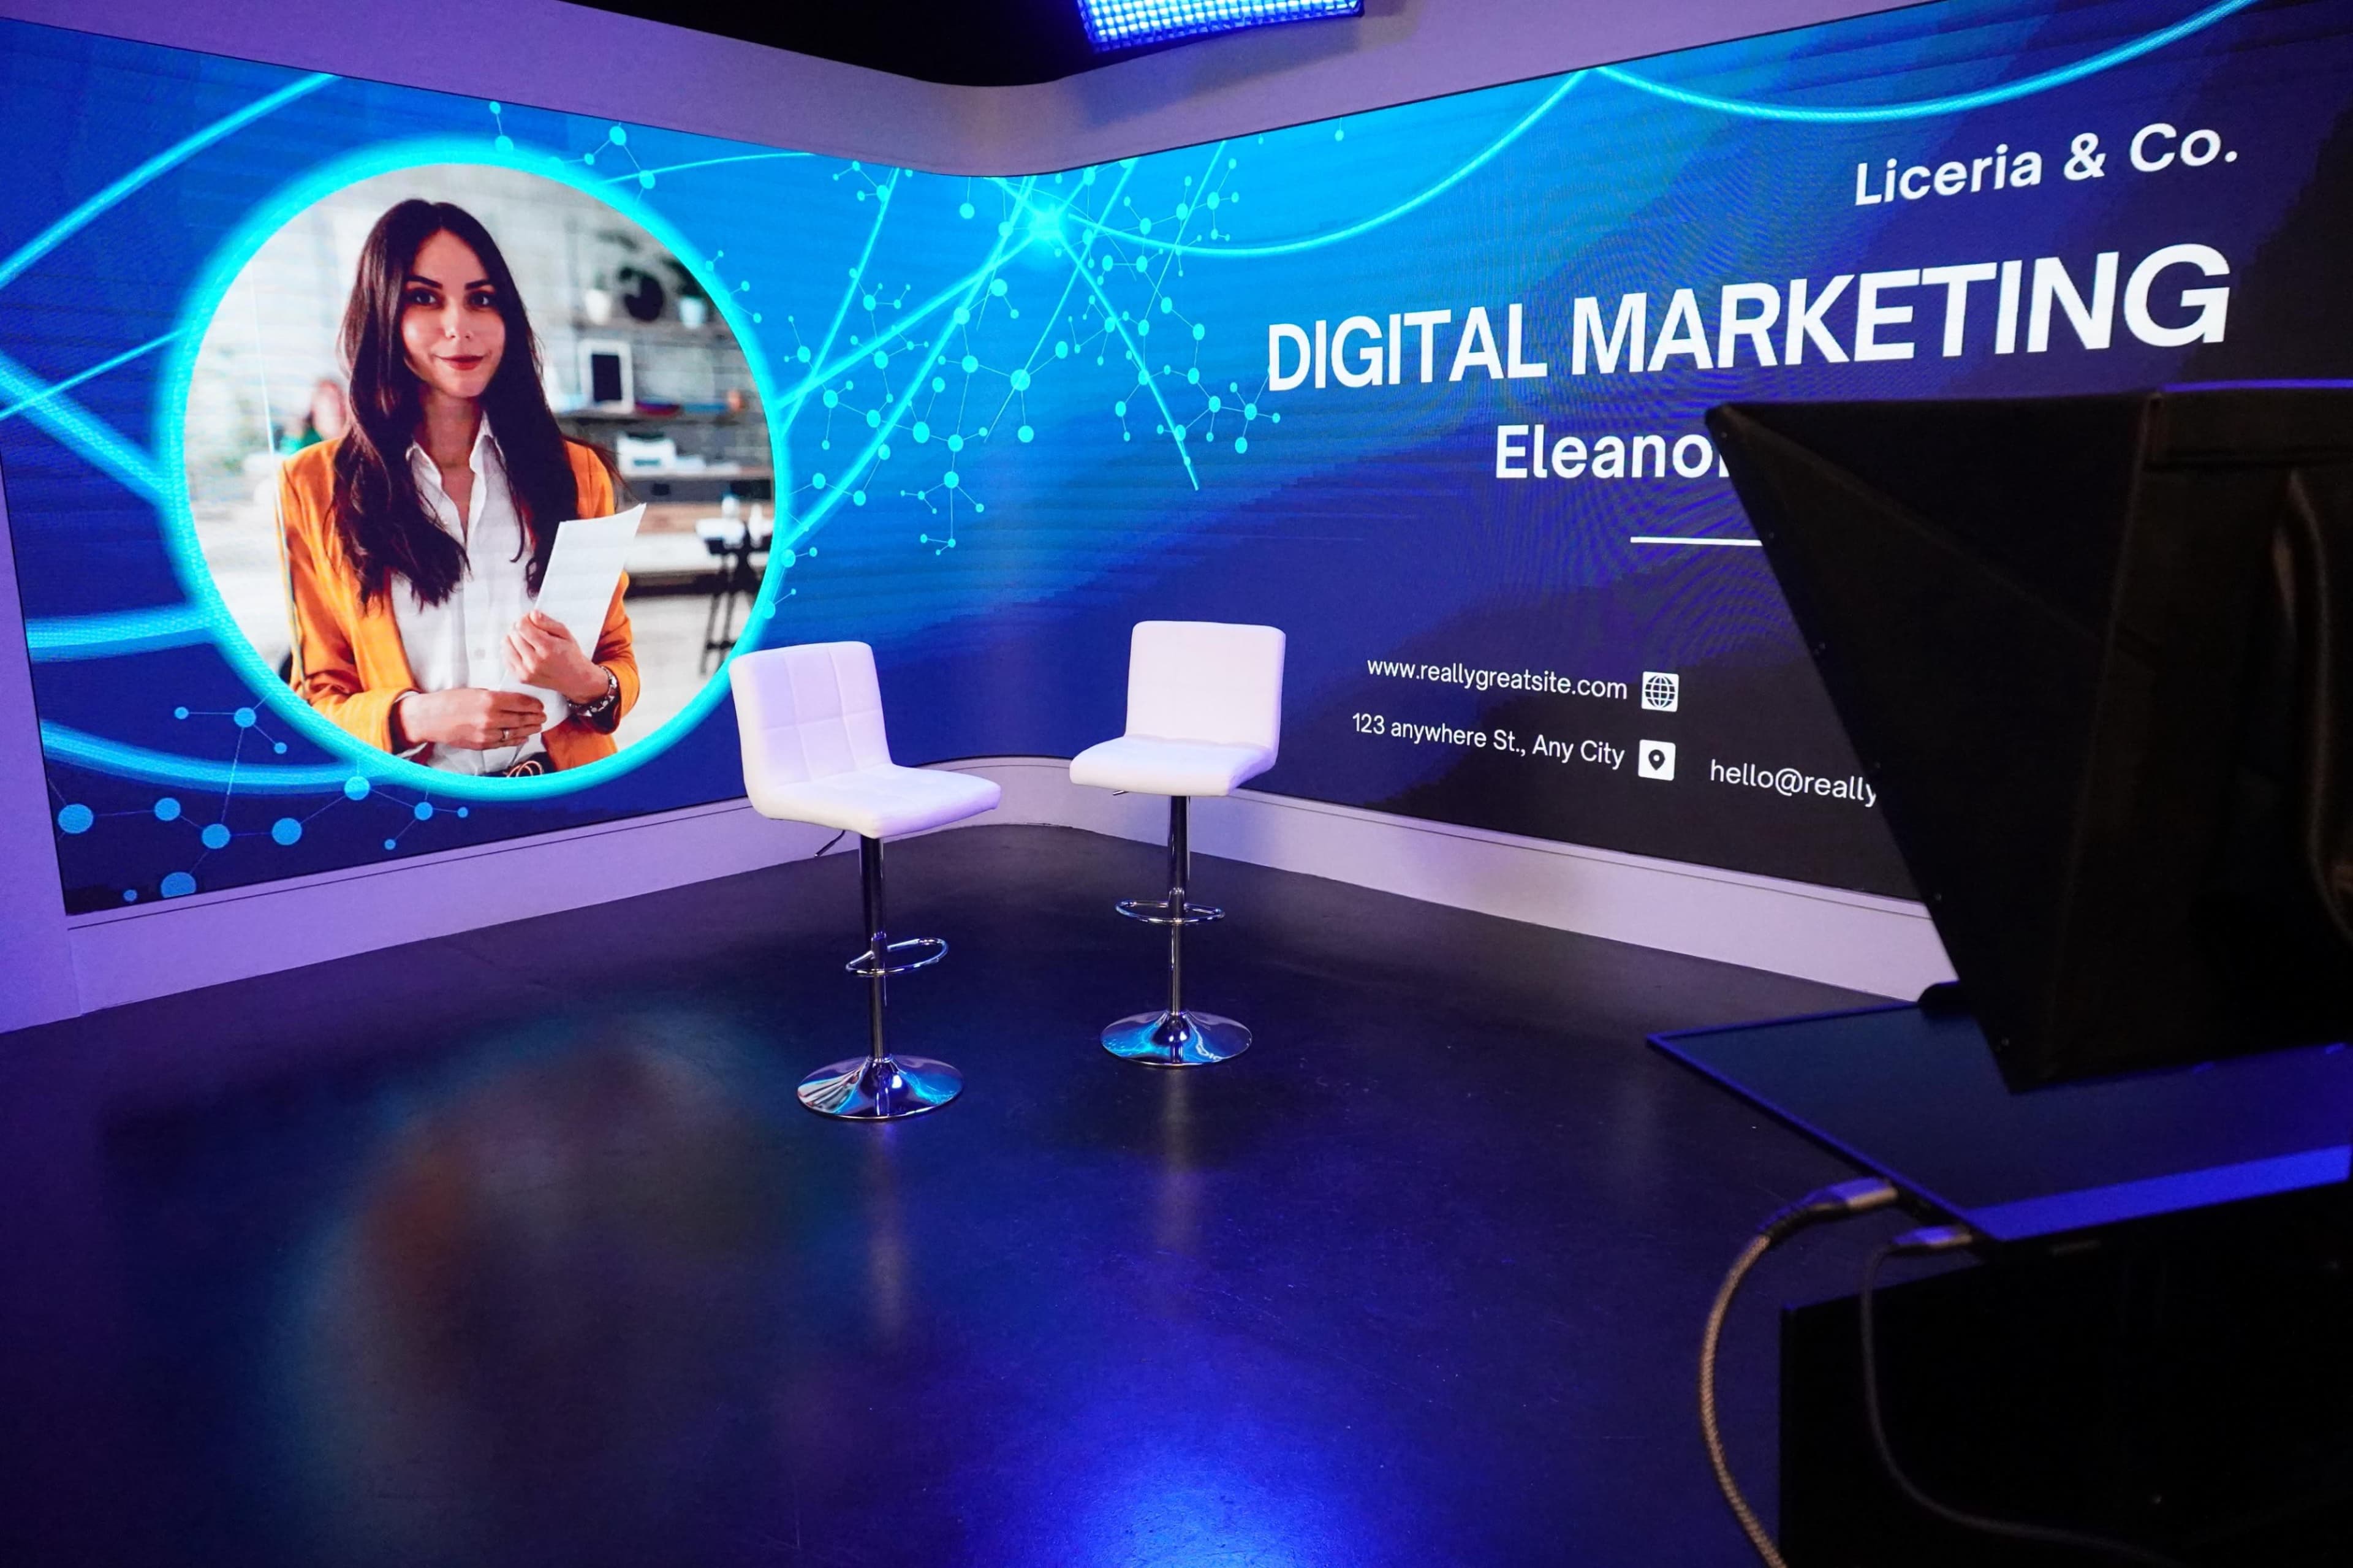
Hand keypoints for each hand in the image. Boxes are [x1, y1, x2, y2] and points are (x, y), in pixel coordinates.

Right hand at [393, 687, 546, 750]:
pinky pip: (505, 743)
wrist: (430, 718)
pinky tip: (523, 737)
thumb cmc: (450, 701)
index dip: (535, 705)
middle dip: (535, 718)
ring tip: (537, 726)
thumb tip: (515, 701)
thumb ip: (496, 697)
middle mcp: (491, 718)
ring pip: (516, 733)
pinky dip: (516, 740)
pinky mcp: (482, 744)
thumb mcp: (475, 691)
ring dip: (529, 730)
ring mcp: (487, 733)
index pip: (522, 703)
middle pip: (522, 719)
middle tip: (543, 716)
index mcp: (490, 700)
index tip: (540, 705)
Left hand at [505, 610, 605, 703]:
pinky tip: (522, 649)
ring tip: (525, 639)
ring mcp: (526, 671)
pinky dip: (511, 650)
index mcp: (547, 649)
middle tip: (530, 629)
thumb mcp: (566, 634)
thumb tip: (532, 615)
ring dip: (513, 638)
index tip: (531, 619)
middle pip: (513, 634)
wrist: (575, 680)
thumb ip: (548, 623)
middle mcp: (535, 661)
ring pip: (506, 645)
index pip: (522, 626)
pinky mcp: (521, 677)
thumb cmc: (571, 656)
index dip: (525, 619)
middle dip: (519, 627)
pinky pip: (505, 657)